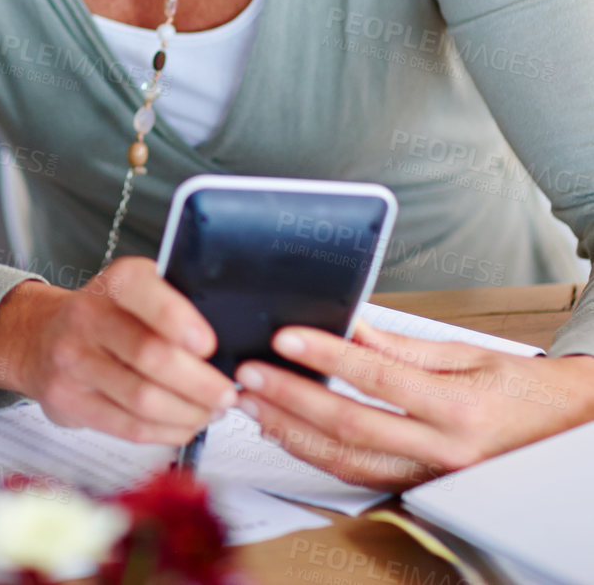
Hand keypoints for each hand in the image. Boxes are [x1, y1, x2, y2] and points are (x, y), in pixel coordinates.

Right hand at [0, 257, 237, 445]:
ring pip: (143, 399)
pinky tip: (183, 424)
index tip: (209, 344)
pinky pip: (129, 427)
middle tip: (227, 392)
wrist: (39, 337)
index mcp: (114, 282)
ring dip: (189, 413)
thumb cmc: (105, 315)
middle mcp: (87, 316)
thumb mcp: (135, 292)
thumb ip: (175, 305)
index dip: (177, 318)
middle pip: (151, 355)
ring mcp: (73, 361)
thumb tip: (233, 340)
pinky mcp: (69, 401)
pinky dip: (167, 432)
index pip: (143, 292)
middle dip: (200, 382)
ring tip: (210, 412)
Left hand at [236, 318, 593, 489]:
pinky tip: (284, 429)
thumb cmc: (519, 389)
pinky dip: (313, 452)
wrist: (564, 430)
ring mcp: (430, 476)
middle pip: (352, 426)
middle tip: (250, 374)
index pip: (378, 377)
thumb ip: (399, 345)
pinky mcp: (418, 489)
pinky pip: (357, 474)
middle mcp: (444, 449)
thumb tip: (344, 324)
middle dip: (292, 398)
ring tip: (252, 401)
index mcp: (458, 406)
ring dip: (291, 430)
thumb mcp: (465, 354)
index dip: (327, 356)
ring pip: (346, 460)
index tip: (286, 337)